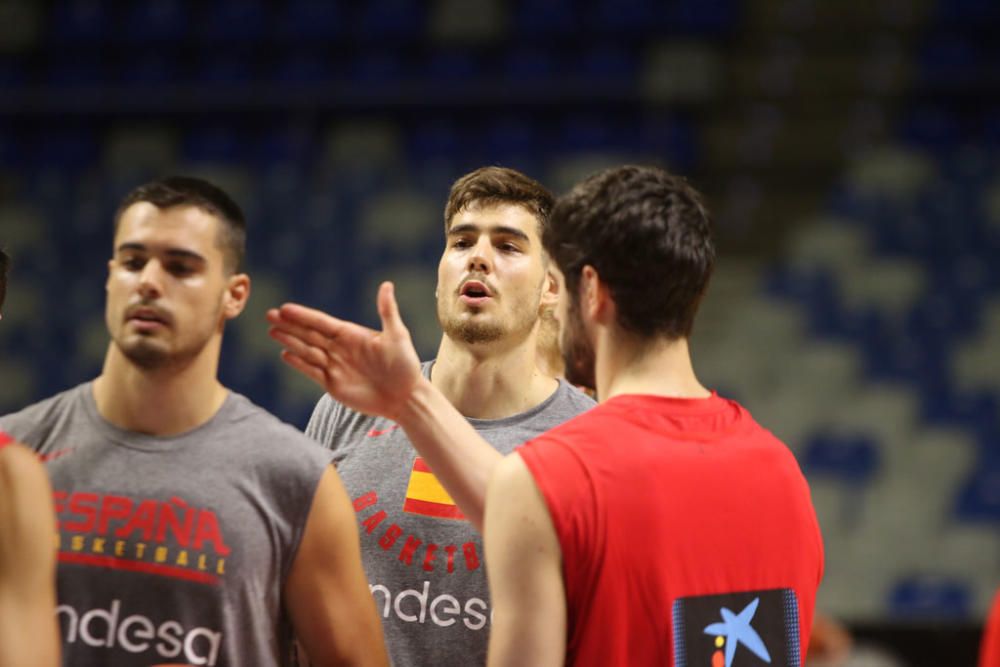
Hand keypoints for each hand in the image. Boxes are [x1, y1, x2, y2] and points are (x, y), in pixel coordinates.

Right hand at [267, 281, 423, 421]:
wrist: (405, 397)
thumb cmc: (405, 365)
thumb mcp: (397, 335)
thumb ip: (387, 311)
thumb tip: (386, 284)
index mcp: (351, 334)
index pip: (321, 322)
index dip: (303, 315)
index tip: (285, 308)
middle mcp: (340, 348)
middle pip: (309, 334)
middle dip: (289, 325)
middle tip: (269, 315)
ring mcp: (335, 366)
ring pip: (307, 351)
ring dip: (290, 341)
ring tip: (272, 332)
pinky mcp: (333, 384)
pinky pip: (312, 371)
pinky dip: (299, 363)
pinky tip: (285, 355)